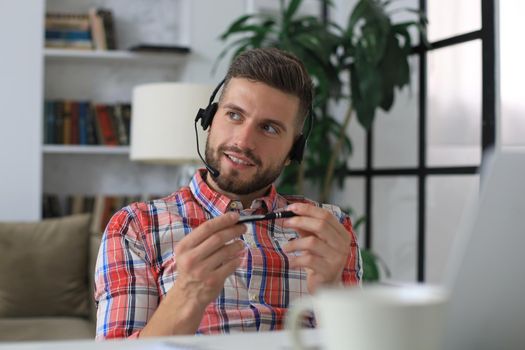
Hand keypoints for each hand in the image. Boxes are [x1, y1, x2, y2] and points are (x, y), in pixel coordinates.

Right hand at [140, 212, 245, 336]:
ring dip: (237, 245)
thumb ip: (203, 239)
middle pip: (218, 238)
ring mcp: (202, 270)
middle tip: (243, 227)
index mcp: (184, 247)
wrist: (186, 296)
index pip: (206, 228)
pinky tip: (238, 258)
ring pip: (226, 251)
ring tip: (241, 243)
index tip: (236, 216)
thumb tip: (227, 222)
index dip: (223, 220)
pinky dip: (237, 260)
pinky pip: (230, 265)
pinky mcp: (212, 281)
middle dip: (234, 230)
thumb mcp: (189, 252)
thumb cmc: (191, 269)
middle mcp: (191, 257)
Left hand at [282, 203, 351, 292]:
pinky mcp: (328, 271)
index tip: (291, 208)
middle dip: (300, 221)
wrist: (326, 286)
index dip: (307, 209)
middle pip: (321, 225)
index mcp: (341, 234)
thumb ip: (305, 228)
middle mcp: (342, 244)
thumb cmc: (319, 261)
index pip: (326, 215)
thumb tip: (292, 214)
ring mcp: (337, 258)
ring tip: (285, 248)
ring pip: (312, 242)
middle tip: (285, 223)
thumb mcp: (313, 241)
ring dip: (294, 243)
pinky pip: (308, 260)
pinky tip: (291, 263)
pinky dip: (295, 260)